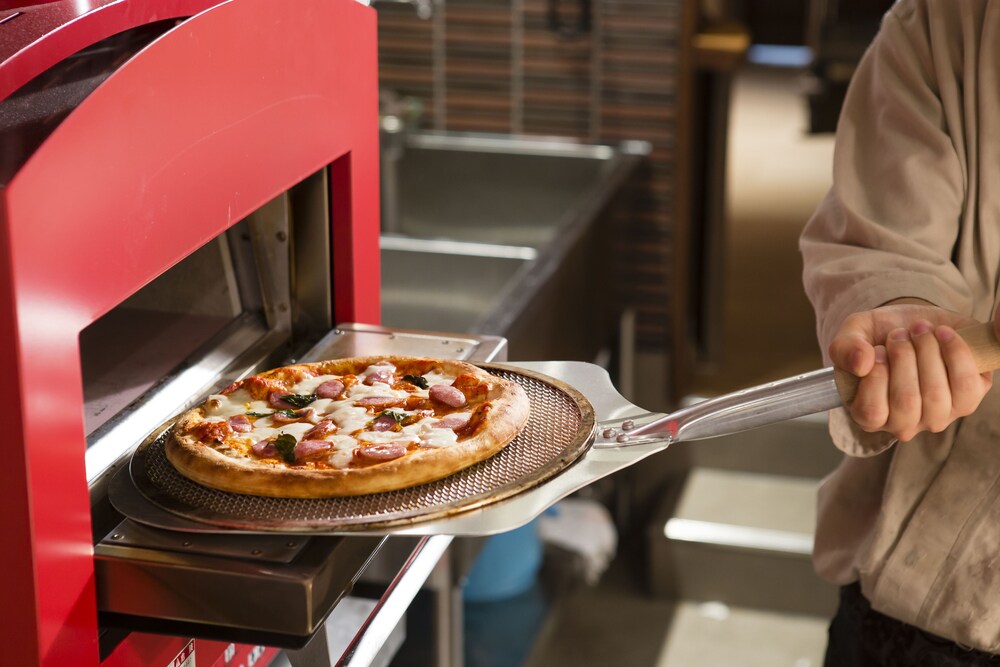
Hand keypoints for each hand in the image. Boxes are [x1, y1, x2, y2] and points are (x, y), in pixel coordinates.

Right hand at [829, 302, 992, 440]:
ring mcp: (938, 416)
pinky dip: (955, 352)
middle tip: (899, 333)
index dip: (876, 375)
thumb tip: (861, 363)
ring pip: (935, 395)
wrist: (914, 324)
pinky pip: (966, 385)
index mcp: (870, 415)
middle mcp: (904, 423)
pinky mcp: (967, 400)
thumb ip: (845, 348)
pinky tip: (943, 333)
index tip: (878, 348)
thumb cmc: (879, 336)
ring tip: (920, 330)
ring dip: (928, 352)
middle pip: (906, 402)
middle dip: (903, 357)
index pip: (872, 411)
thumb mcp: (853, 334)